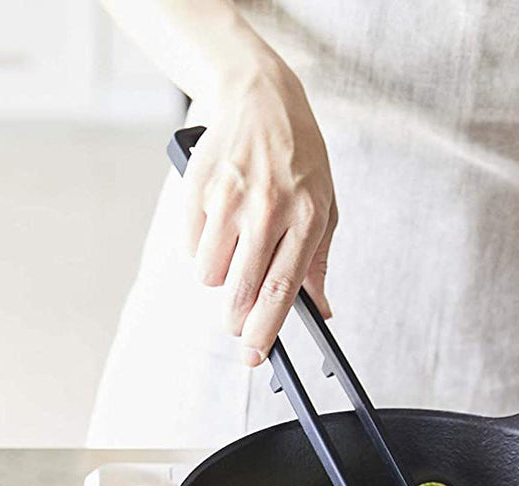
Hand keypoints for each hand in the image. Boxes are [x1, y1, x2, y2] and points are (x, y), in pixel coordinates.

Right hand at [183, 54, 336, 365]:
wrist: (261, 97)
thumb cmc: (299, 159)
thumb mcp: (326, 206)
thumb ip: (319, 263)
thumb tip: (322, 310)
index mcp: (307, 218)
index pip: (281, 291)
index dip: (264, 331)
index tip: (254, 356)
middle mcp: (268, 210)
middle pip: (241, 292)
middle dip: (236, 319)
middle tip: (238, 323)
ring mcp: (230, 199)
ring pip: (209, 274)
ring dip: (220, 275)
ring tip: (237, 247)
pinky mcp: (198, 189)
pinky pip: (192, 246)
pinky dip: (203, 246)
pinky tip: (220, 221)